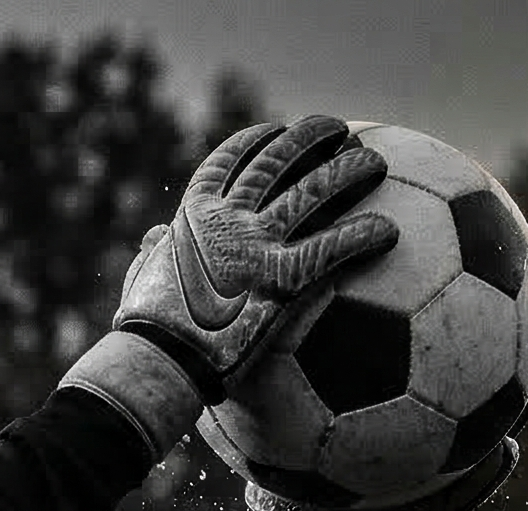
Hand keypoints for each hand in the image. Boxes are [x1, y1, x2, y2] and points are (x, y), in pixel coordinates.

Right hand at [117, 116, 398, 391]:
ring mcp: (255, 245)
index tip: (274, 131)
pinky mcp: (281, 279)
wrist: (158, 362)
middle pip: (277, 160)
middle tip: (336, 131)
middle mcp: (226, 218)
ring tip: (373, 163)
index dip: (254, 141)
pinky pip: (333, 247)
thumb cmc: (146, 333)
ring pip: (313, 190)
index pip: (227, 162)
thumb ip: (150, 256)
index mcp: (192, 217)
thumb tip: (152, 240)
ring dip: (349, 169)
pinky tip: (387, 232)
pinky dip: (363, 234)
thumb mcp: (140, 284)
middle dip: (310, 137)